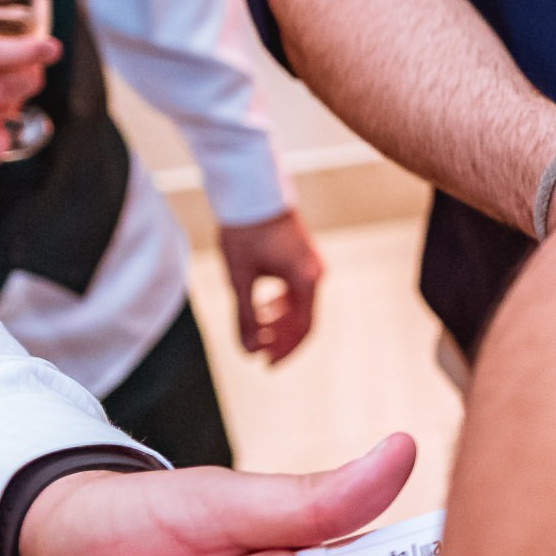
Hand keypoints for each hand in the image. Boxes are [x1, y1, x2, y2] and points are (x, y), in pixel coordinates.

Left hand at [219, 209, 323, 363]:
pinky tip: (263, 306)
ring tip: (256, 329)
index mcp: (305, 279)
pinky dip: (282, 304)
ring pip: (300, 305)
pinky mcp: (303, 257)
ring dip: (279, 322)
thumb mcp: (240, 277)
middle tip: (256, 351)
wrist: (251, 190)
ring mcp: (311, 264)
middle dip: (280, 338)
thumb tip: (248, 350)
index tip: (266, 364)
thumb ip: (246, 317)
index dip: (285, 350)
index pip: (303, 328)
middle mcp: (315, 272)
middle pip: (303, 319)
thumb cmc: (245, 230)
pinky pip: (298, 290)